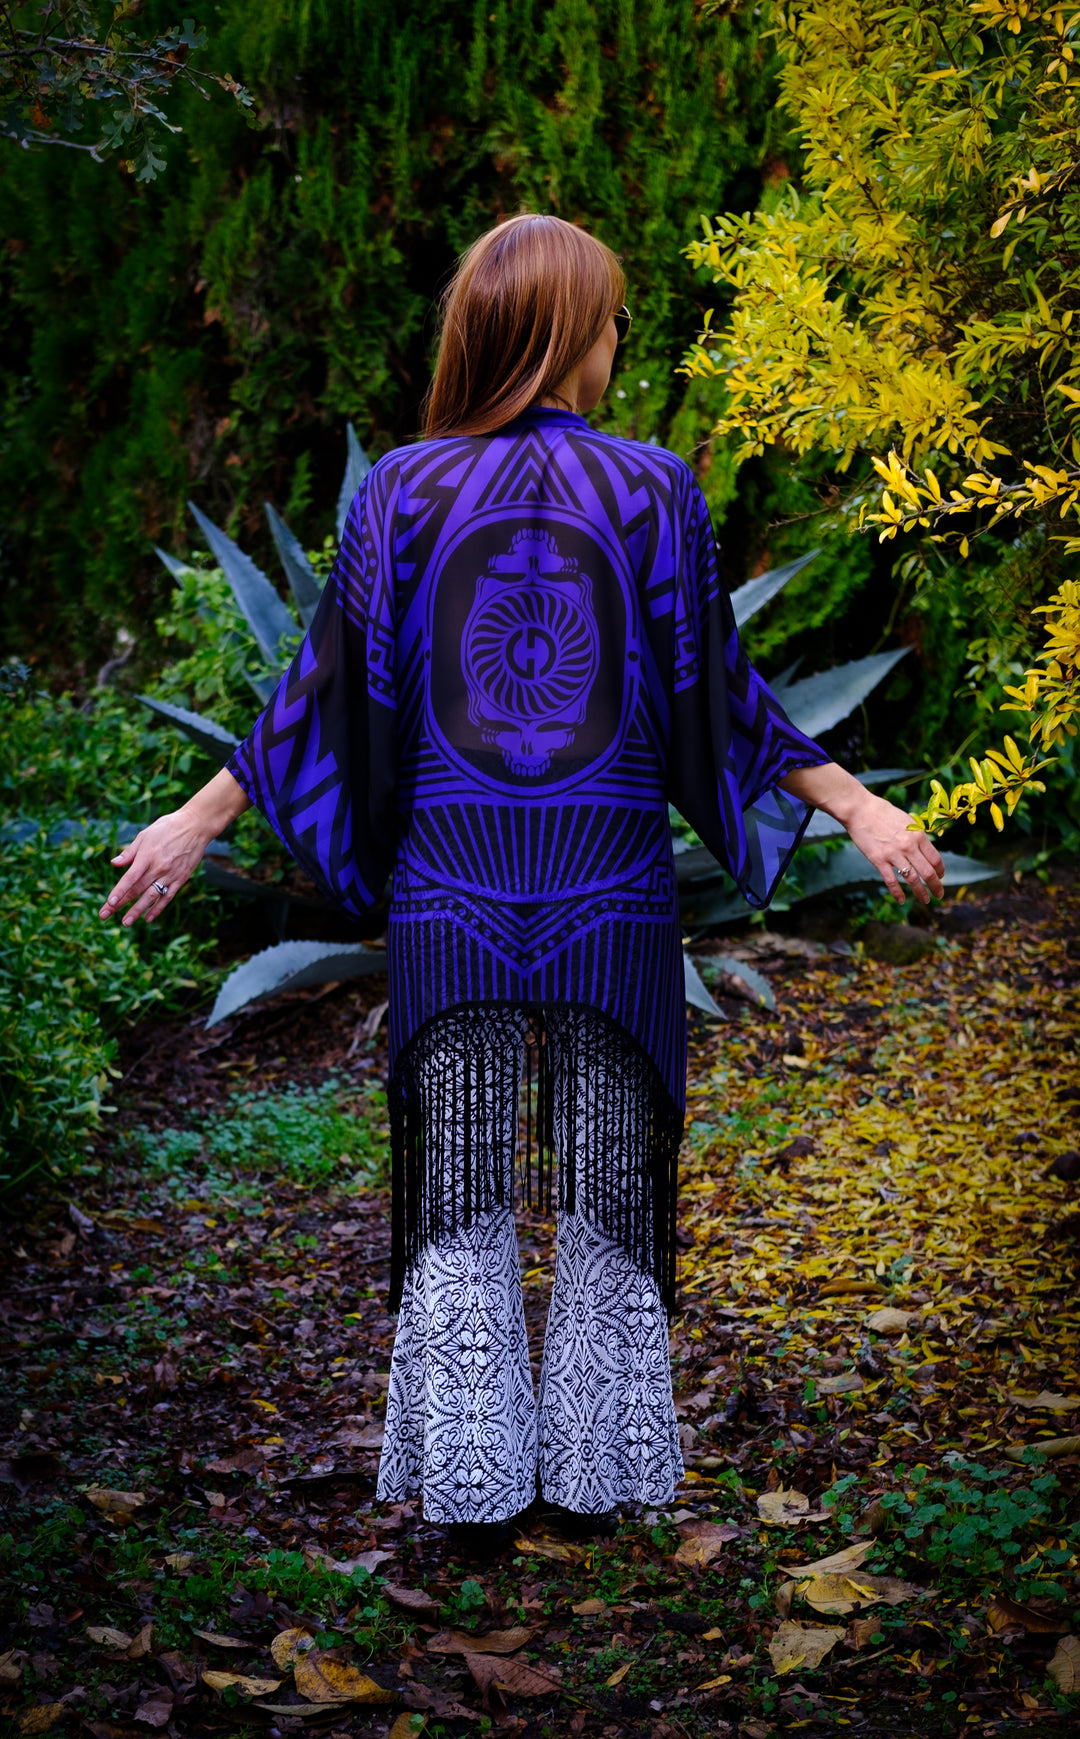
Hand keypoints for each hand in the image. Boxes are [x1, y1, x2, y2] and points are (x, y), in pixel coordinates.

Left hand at [99, 769, 248, 925]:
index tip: (109, 903)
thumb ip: (130, 852)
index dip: (119, 891)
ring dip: (137, 911)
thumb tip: (114, 863)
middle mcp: (158, 868)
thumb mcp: (145, 835)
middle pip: (136, 890)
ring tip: (126, 922)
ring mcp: (170, 875)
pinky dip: (158, 908)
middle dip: (120, 904)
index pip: (129, 878)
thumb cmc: (167, 827)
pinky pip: (167, 897)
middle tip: (105, 915)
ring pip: (151, 897)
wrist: (196, 826)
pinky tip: (148, 918)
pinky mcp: (181, 879)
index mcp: (147, 856)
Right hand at [843, 791, 945, 904]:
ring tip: (925, 900)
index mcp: (918, 835)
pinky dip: (898, 893)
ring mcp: (894, 854)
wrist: (860, 810)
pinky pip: (891, 881)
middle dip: (936, 886)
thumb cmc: (882, 813)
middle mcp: (909, 846)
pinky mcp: (879, 860)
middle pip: (928, 872)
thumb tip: (923, 850)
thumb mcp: (906, 821)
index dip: (940, 871)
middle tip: (939, 895)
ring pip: (912, 879)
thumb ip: (916, 836)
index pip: (935, 859)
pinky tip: (902, 900)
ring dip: (920, 892)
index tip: (940, 877)